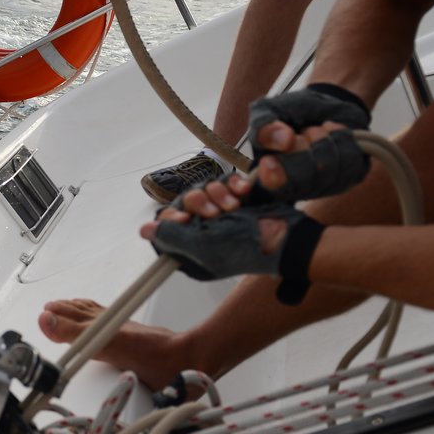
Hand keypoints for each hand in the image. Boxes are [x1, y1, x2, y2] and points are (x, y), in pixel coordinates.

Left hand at [143, 201, 325, 303]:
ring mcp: (224, 215)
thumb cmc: (248, 247)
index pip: (169, 226)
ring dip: (219, 193)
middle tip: (217, 213)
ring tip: (235, 205)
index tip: (185, 217)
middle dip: (201, 202)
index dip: (174, 218)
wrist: (288, 236)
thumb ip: (172, 236)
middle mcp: (207, 232)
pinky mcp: (240, 200)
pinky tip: (244, 193)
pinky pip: (227, 183)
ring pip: (206, 189)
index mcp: (194, 250)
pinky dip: (234, 185)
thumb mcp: (204, 245)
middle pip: (187, 203)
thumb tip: (144, 231)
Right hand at [248, 85, 371, 201]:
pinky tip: (333, 136)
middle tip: (296, 135)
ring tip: (314, 132)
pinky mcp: (349, 178)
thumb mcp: (267, 112)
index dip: (272, 179)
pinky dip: (342, 138)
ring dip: (322, 139)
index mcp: (267, 177)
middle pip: (300, 180)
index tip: (268, 162)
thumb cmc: (290, 112)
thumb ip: (265, 127)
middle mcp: (294, 189)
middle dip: (300, 149)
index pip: (270, 190)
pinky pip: (351, 161)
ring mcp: (323, 187)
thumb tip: (285, 141)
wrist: (325, 105)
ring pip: (327, 168)